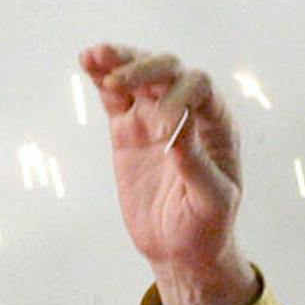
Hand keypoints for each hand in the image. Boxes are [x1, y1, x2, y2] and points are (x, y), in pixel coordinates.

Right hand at [77, 42, 252, 304]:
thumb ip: (196, 166)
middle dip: (143, 69)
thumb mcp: (210, 203)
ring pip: (140, 75)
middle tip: (117, 83)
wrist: (180, 249)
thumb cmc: (207, 227)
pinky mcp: (129, 130)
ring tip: (95, 55)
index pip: (200, 88)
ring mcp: (155, 117)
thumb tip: (174, 129)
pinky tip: (87, 61)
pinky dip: (101, 77)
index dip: (179, 96)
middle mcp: (189, 111)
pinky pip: (115, 96)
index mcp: (217, 125)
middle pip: (168, 70)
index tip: (161, 130)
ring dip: (120, 61)